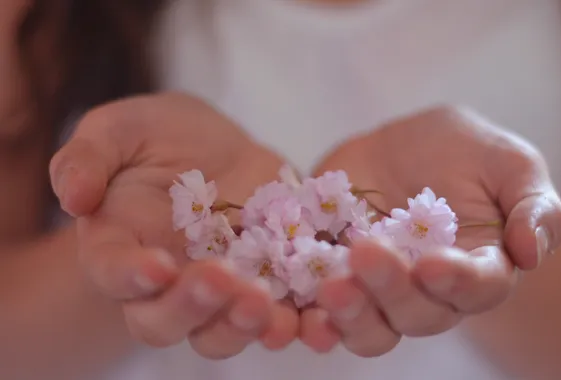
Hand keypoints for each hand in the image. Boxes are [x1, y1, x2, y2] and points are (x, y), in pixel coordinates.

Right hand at [50, 93, 297, 358]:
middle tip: (220, 279)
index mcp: (119, 246)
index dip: (131, 277)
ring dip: (238, 326)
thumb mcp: (120, 128)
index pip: (113, 273)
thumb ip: (88, 157)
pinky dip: (289, 323)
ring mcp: (215, 289)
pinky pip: (273, 317)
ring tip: (265, 305)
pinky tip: (309, 316)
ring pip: (217, 332)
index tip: (158, 267)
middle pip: (162, 321)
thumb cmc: (159, 135)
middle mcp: (163, 282)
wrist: (218, 146)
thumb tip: (72, 197)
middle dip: (190, 308)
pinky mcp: (262, 283)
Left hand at [300, 106, 560, 356]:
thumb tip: (531, 252)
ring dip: (350, 316)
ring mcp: (380, 291)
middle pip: (417, 315)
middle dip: (392, 290)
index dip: (458, 283)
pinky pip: (323, 312)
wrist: (400, 146)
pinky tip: (296, 307)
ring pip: (370, 328)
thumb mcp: (508, 163)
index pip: (477, 289)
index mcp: (478, 269)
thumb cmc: (463, 152)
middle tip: (366, 253)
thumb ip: (532, 205)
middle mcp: (429, 292)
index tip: (433, 263)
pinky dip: (309, 316)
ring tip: (328, 289)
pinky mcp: (337, 279)